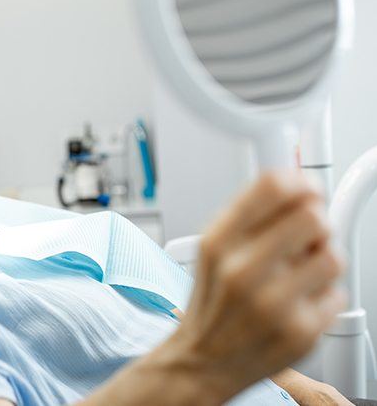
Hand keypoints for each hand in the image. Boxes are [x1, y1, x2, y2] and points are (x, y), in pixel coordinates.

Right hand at [167, 171, 345, 401]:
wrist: (203, 360)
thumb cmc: (213, 302)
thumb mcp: (212, 249)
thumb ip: (250, 214)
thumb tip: (295, 180)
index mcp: (219, 243)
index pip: (273, 187)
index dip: (300, 181)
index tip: (306, 189)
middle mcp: (242, 271)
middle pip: (312, 217)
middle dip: (315, 222)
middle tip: (306, 236)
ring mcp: (273, 304)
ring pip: (333, 255)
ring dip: (323, 259)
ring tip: (302, 271)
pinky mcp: (300, 333)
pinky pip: (337, 293)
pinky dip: (323, 295)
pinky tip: (299, 301)